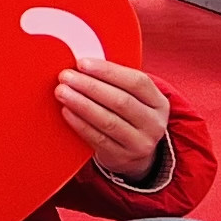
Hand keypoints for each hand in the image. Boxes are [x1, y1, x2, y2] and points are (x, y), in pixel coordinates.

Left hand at [58, 59, 173, 179]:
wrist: (134, 153)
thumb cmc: (126, 114)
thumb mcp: (132, 97)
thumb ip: (116, 80)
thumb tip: (83, 63)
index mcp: (158, 102)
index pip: (137, 82)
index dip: (108, 71)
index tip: (82, 63)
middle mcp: (154, 124)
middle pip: (121, 101)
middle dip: (90, 86)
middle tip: (65, 76)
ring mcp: (140, 143)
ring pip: (109, 121)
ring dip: (81, 104)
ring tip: (61, 92)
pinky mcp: (122, 157)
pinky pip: (98, 139)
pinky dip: (80, 124)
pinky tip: (66, 111)